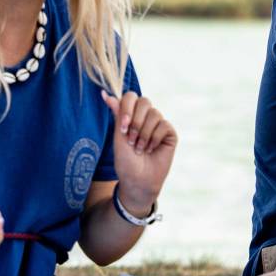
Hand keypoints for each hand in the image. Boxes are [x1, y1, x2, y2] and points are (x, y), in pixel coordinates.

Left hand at [103, 90, 175, 211]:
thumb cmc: (126, 161)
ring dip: (144, 134)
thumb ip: (117, 114)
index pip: (131, 97)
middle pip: (144, 101)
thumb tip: (105, 94)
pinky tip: (151, 149)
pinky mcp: (169, 133)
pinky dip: (155, 139)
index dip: (127, 108)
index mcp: (131, 115)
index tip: (123, 127)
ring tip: (140, 149)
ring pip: (154, 114)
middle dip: (135, 121)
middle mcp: (146, 117)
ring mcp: (159, 124)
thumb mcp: (119, 136)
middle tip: (131, 140)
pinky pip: (164, 125)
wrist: (138, 180)